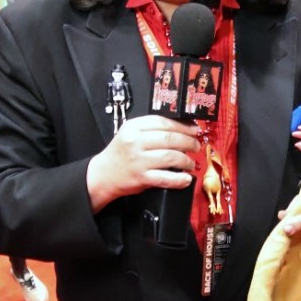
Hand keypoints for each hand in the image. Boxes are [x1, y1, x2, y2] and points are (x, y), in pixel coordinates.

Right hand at [86, 115, 200, 211]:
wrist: (103, 174)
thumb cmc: (121, 154)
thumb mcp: (131, 134)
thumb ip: (153, 129)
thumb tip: (183, 127)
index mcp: (133, 127)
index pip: (163, 122)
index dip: (183, 125)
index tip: (194, 129)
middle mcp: (135, 142)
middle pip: (169, 138)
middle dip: (188, 142)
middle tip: (196, 145)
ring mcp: (138, 160)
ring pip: (171, 157)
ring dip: (186, 160)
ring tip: (191, 163)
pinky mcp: (141, 178)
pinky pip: (166, 178)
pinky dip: (179, 179)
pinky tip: (186, 178)